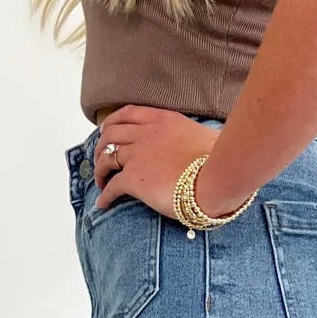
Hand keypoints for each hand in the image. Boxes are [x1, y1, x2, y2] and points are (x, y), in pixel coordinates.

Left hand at [92, 105, 250, 221]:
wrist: (217, 177)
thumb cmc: (217, 159)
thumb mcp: (201, 134)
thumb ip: (188, 136)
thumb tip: (195, 145)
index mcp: (162, 119)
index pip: (128, 113)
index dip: (112, 123)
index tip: (106, 131)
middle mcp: (146, 133)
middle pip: (110, 135)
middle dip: (100, 147)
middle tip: (100, 160)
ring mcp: (138, 155)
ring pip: (106, 159)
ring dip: (99, 170)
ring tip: (101, 182)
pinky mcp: (134, 179)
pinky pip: (112, 186)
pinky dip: (104, 195)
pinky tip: (103, 204)